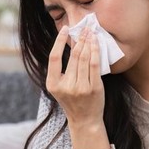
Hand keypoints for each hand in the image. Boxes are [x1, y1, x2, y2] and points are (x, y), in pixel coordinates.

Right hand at [46, 26, 109, 148]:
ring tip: (90, 32)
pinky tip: (96, 43)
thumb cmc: (72, 101)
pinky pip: (95, 65)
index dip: (59, 41)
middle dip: (79, 39)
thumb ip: (61, 70)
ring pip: (84, 58)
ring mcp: (80, 88)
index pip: (54, 58)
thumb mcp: (60, 87)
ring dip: (88, 42)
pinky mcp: (94, 88)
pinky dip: (95, 51)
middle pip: (73, 56)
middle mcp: (66, 86)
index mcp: (53, 85)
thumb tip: (69, 43)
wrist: (85, 120)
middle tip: (83, 27)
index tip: (66, 29)